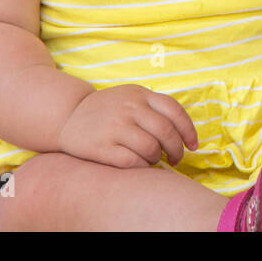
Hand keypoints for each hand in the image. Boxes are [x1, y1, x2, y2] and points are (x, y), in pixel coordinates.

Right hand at [57, 84, 199, 167]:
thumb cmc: (108, 110)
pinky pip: (132, 161)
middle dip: (176, 150)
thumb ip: (154, 107)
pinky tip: (140, 165)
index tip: (193, 145)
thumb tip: (183, 133)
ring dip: (157, 158)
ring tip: (153, 160)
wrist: (68, 115)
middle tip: (176, 159)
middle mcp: (129, 107)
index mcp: (140, 94)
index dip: (188, 130)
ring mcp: (115, 126)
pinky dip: (142, 166)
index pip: (174, 111)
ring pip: (151, 148)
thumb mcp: (130, 97)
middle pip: (166, 132)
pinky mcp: (101, 146)